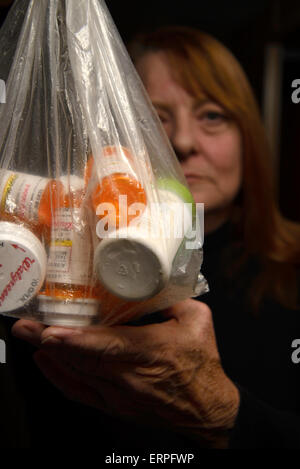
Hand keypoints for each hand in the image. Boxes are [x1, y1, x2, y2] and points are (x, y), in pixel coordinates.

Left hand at [12, 299, 239, 447]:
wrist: (207, 408)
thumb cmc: (201, 364)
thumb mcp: (197, 320)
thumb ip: (173, 297)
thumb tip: (152, 278)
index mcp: (151, 351)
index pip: (108, 347)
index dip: (77, 340)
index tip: (51, 332)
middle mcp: (130, 376)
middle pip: (82, 359)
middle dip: (50, 341)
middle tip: (26, 325)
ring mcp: (119, 394)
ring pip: (77, 374)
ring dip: (51, 355)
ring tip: (29, 336)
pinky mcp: (115, 405)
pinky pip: (80, 392)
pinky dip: (59, 378)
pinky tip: (44, 362)